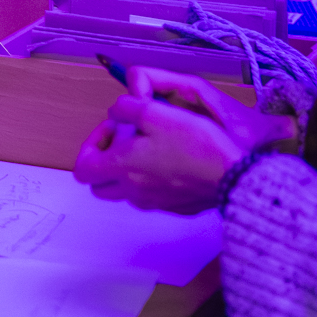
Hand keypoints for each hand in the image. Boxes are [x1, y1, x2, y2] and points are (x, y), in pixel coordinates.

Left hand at [71, 67, 294, 213]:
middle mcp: (133, 191)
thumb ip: (126, 108)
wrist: (234, 176)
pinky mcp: (174, 207)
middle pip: (99, 184)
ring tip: (151, 148)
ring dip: (128, 169)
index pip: (82, 169)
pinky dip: (151, 179)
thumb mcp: (154, 112)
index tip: (112, 128)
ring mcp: (153, 203)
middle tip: (127, 138)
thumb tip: (117, 112)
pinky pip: (150, 196)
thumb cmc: (195, 144)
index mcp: (121, 168)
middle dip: (106, 159)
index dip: (90, 146)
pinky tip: (172, 161)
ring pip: (125, 190)